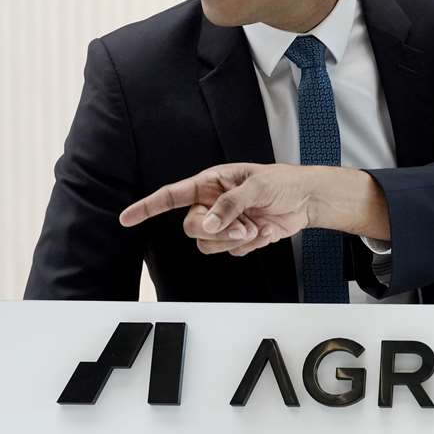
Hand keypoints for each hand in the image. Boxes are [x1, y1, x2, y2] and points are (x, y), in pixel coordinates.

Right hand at [118, 162, 311, 256]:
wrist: (307, 200)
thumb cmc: (283, 182)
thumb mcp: (257, 186)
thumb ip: (230, 204)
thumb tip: (209, 223)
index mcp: (211, 183)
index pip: (172, 196)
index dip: (148, 207)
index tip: (126, 218)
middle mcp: (213, 203)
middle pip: (191, 227)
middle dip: (215, 231)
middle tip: (240, 227)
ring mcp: (224, 223)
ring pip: (207, 243)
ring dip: (231, 240)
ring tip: (253, 228)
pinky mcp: (238, 238)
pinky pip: (229, 251)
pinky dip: (247, 246)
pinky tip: (263, 231)